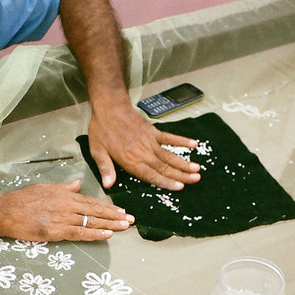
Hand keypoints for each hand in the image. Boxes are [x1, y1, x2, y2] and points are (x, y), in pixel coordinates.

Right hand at [1, 181, 133, 241]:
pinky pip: (79, 233)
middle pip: (95, 211)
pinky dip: (94, 234)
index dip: (107, 207)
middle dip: (114, 216)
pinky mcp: (56, 231)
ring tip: (124, 227)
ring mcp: (62, 218)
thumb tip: (76, 184)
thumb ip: (63, 187)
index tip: (121, 211)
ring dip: (110, 225)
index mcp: (65, 195)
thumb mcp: (45, 188)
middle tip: (130, 220)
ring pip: (91, 222)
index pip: (91, 201)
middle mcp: (66, 205)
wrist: (6, 211)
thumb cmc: (22, 200)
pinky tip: (107, 235)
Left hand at [87, 101, 201, 189]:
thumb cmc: (101, 130)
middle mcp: (144, 153)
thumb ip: (105, 168)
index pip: (151, 176)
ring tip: (197, 169)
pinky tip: (194, 145)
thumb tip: (108, 185)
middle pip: (164, 167)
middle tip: (196, 180)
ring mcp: (150, 141)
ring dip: (184, 162)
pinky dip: (182, 141)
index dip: (166, 182)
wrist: (109, 107)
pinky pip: (170, 137)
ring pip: (169, 155)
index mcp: (131, 161)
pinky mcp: (153, 132)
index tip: (180, 187)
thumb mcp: (97, 151)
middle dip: (181, 175)